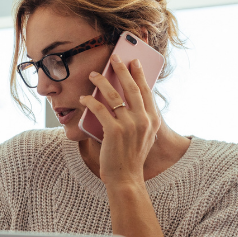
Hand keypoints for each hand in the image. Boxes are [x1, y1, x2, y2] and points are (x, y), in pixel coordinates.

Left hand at [79, 54, 160, 186]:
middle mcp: (144, 120)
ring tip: (93, 74)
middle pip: (131, 88)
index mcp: (153, 120)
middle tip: (114, 58)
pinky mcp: (114, 131)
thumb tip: (126, 99)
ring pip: (113, 96)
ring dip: (101, 82)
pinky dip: (90, 101)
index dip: (139, 75)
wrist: (126, 178)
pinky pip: (100, 109)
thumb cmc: (130, 157)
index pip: (146, 91)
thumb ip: (139, 119)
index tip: (133, 62)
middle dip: (121, 70)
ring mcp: (129, 126)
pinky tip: (84, 97)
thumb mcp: (143, 137)